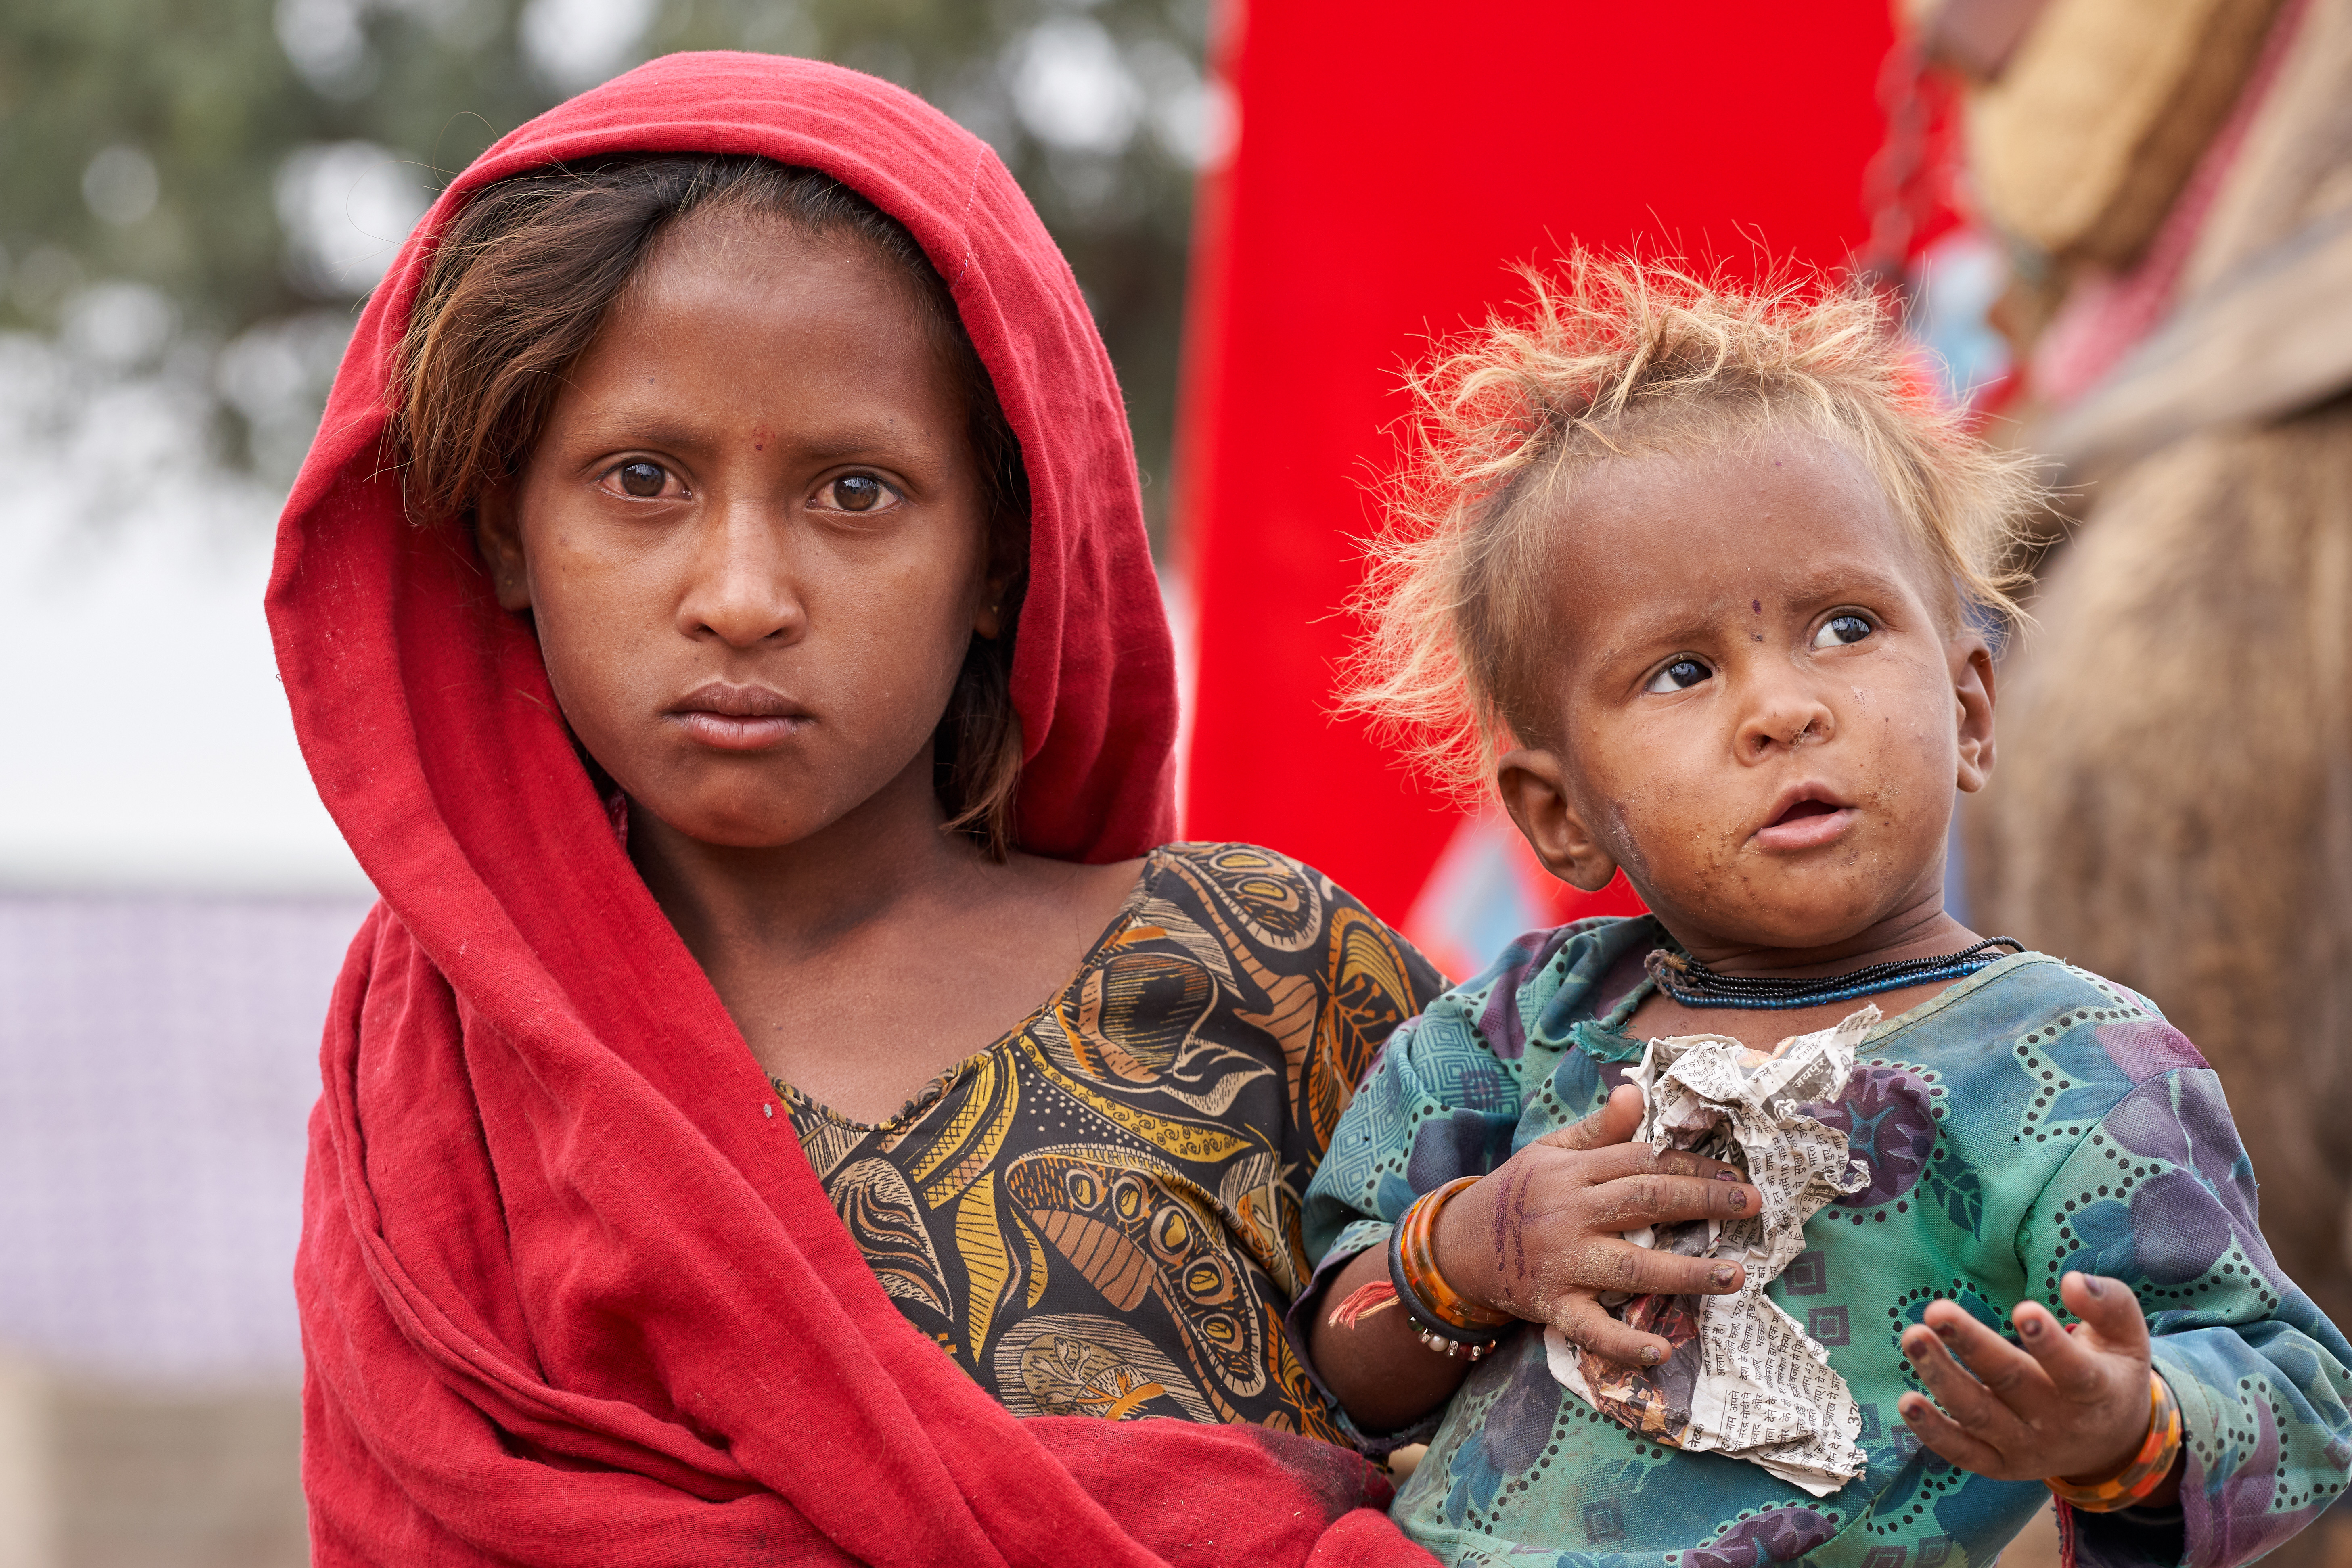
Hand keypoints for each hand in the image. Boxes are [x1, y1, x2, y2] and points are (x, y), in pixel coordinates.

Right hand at [1434, 1084, 1762, 1366]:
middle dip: (1704, 1202)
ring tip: (1735, 1276)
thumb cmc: (1516, 1194)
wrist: (1457, 1246)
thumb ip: (1598, 1129)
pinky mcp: (1551, 1304)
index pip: (1641, 1160)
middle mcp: (1568, 1212)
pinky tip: (1660, 1351)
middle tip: (1754, 1206)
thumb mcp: (1549, 1152)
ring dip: (1687, 1272)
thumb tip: (1637, 1092)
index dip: (1691, 1165)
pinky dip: (1624, 1343)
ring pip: (1631, 1266)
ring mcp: (1561, 1262)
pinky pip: (1591, 1327)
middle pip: (1644, 1202)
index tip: (1735, 1174)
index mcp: (1571, 1171)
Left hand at [1899, 1271, 2177, 1502]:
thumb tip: (2073, 1281)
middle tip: (1936, 1311)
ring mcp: (2027, 1448)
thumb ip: (2109, 1303)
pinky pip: (1963, 1452)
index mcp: (2096, 1390)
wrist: (2113, 1444)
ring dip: (1942, 1379)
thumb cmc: (2112, 1373)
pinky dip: (1933, 1432)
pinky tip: (1907, 1402)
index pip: (2073, 1370)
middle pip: (2011, 1384)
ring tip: (1913, 1339)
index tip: (2024, 1311)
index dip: (2050, 1344)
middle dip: (1973, 1347)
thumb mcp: (2127, 1336)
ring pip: (1979, 1416)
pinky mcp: (2000, 1464)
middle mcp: (2060, 1423)